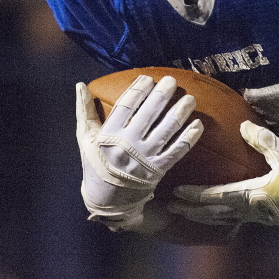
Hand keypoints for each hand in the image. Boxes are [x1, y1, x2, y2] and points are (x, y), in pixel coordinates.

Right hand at [76, 74, 203, 230]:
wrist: (108, 200)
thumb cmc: (96, 163)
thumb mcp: (85, 138)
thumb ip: (84, 111)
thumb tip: (80, 85)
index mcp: (108, 135)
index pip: (126, 106)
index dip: (138, 89)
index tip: (148, 78)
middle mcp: (127, 145)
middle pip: (149, 114)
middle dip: (162, 95)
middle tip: (172, 80)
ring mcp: (144, 158)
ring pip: (167, 130)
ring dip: (180, 112)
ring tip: (190, 98)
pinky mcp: (158, 170)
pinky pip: (177, 151)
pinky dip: (189, 137)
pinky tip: (198, 124)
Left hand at [170, 122, 278, 231]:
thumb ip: (264, 141)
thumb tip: (243, 126)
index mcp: (252, 195)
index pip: (216, 196)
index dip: (194, 195)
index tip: (175, 193)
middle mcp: (252, 210)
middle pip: (215, 213)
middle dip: (191, 211)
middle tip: (170, 208)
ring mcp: (260, 216)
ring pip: (225, 218)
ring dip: (205, 216)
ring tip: (189, 213)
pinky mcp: (269, 217)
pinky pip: (238, 218)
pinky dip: (223, 216)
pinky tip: (223, 213)